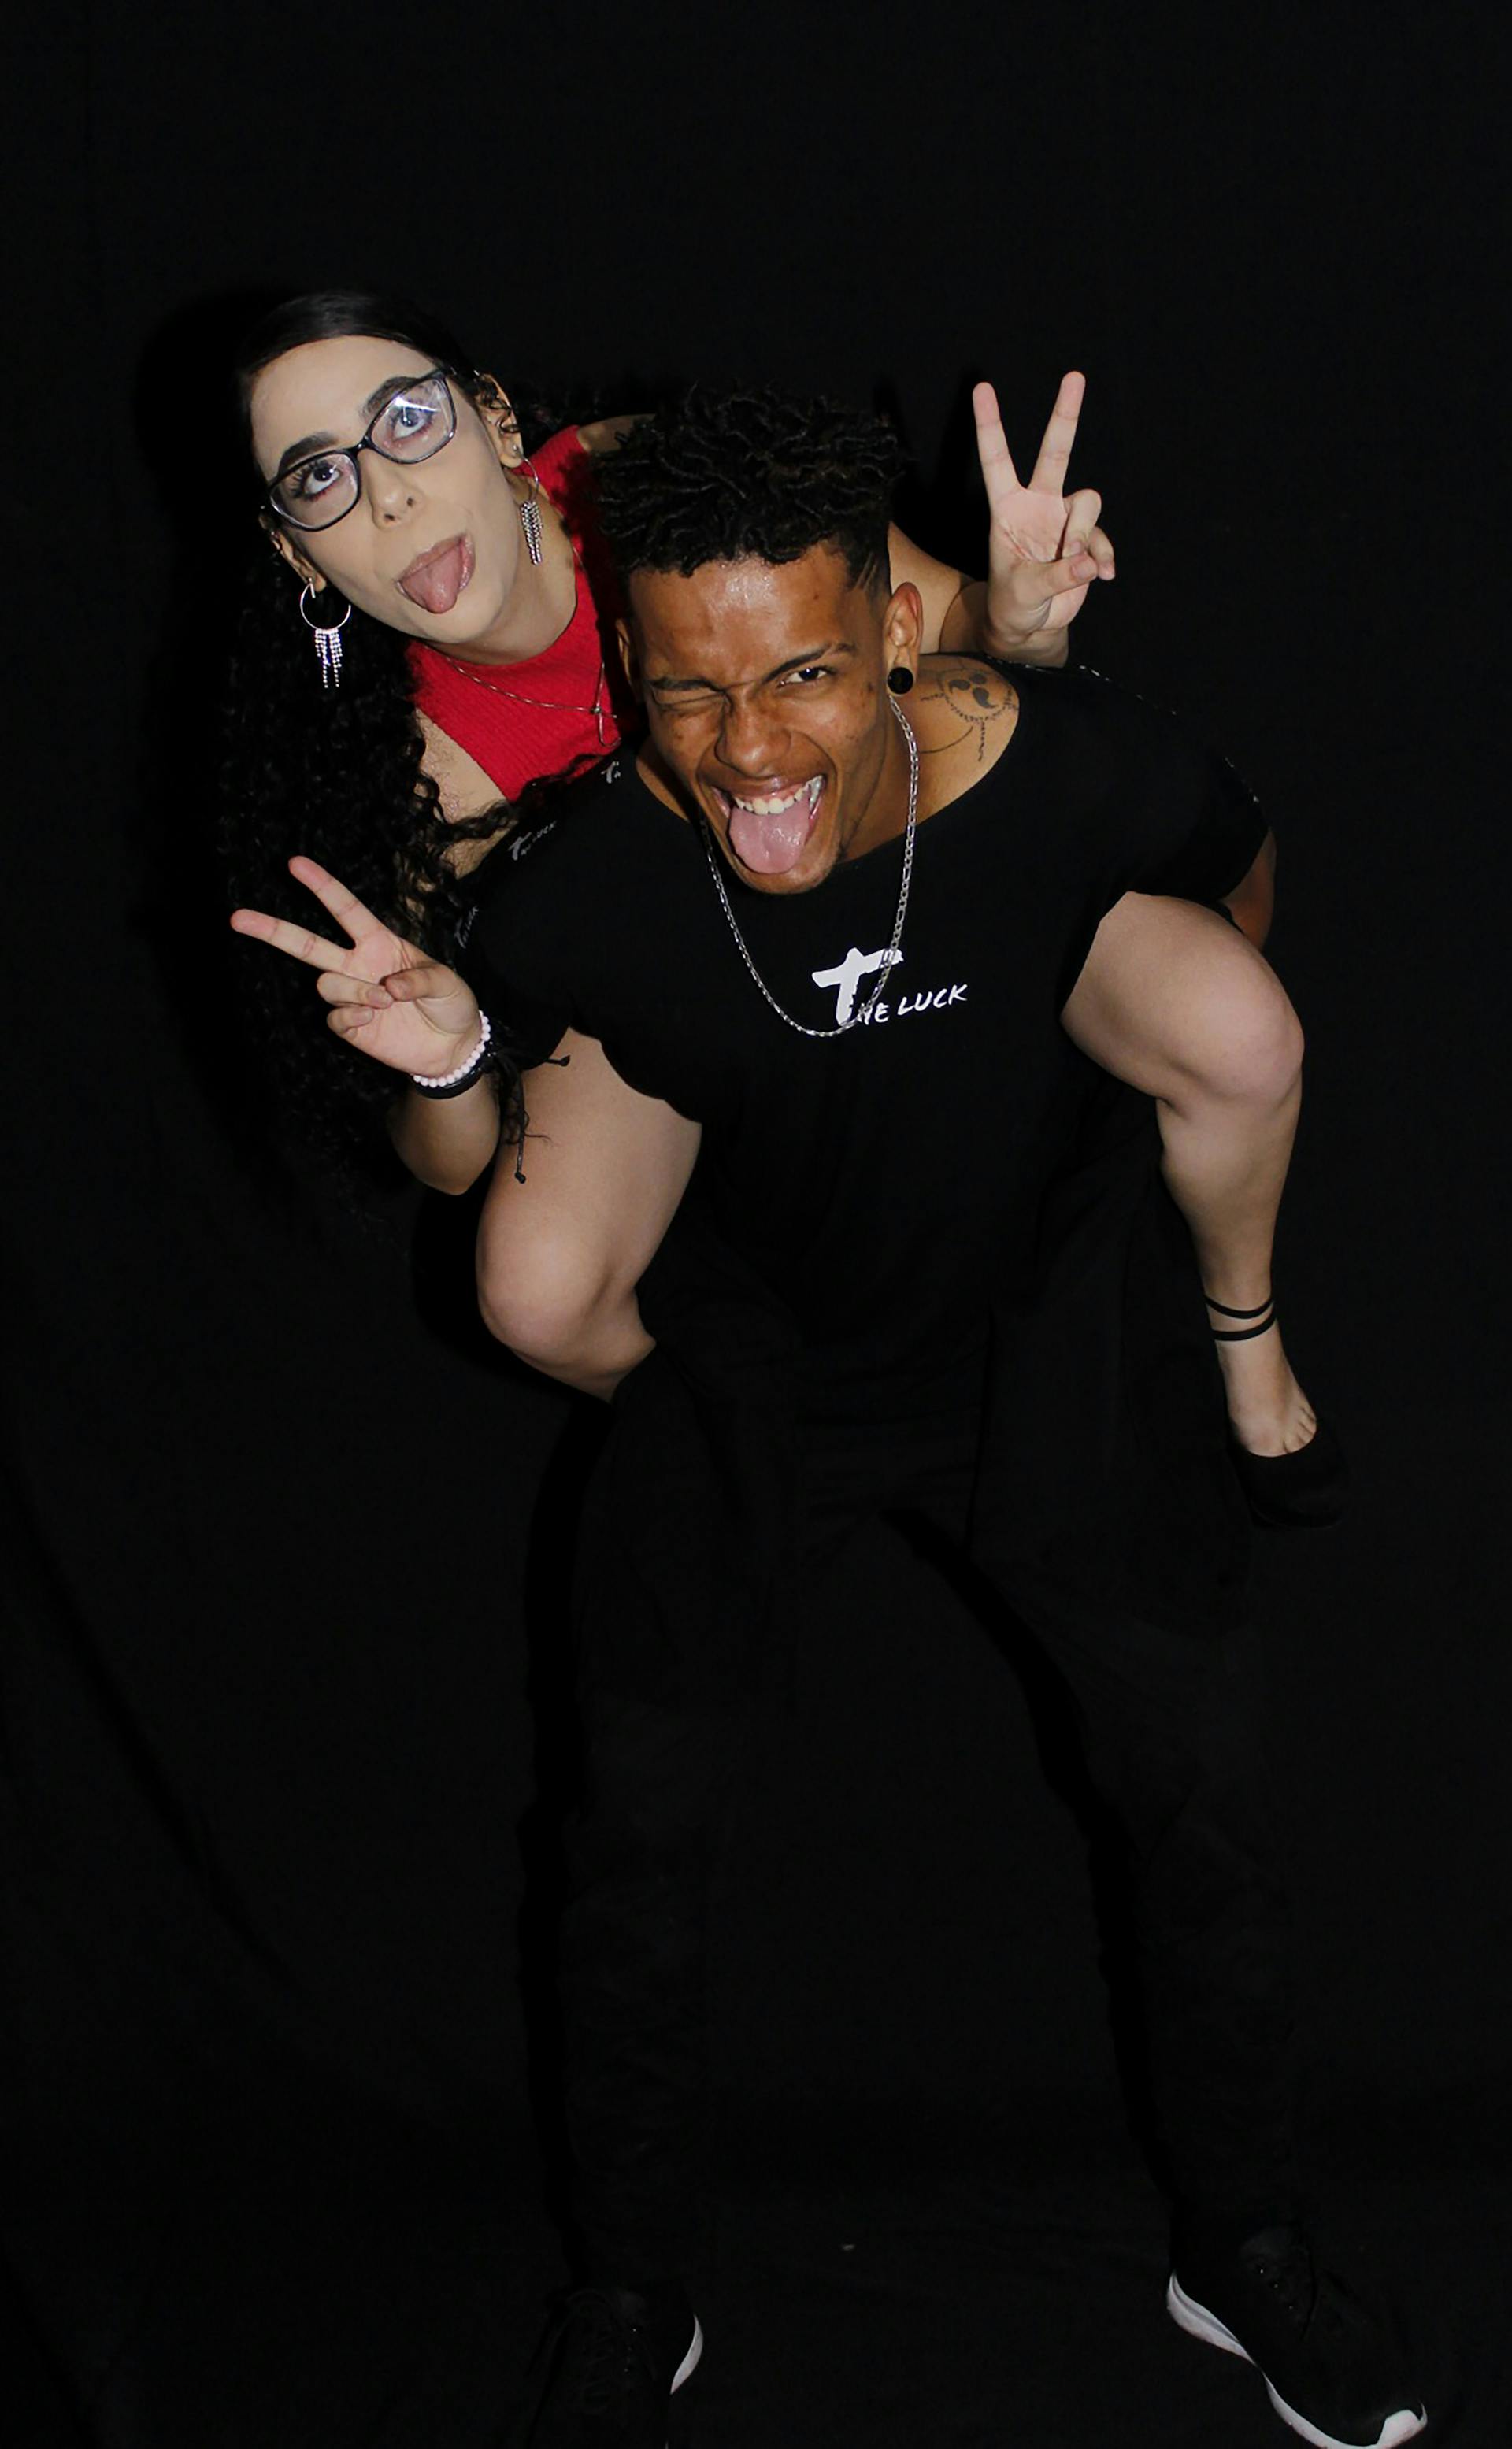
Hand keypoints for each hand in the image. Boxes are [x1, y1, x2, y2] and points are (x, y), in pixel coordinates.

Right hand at [229, 856, 483, 1081]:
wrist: (452, 1047)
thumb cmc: (452, 1004)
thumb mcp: (448, 983)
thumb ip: (421, 979)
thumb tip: (387, 987)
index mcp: (379, 941)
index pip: (345, 909)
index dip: (321, 886)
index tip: (294, 863)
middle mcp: (358, 963)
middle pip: (307, 943)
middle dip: (272, 930)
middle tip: (236, 918)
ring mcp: (352, 995)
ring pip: (325, 983)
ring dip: (352, 991)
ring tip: (384, 1003)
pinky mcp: (351, 1026)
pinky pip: (333, 1017)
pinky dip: (350, 1017)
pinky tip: (370, 1020)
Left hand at [973, 372, 1114, 651]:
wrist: (1031, 627)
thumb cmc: (1013, 605)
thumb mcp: (1025, 593)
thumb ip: (1057, 576)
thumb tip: (1089, 562)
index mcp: (1008, 509)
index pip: (997, 460)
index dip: (991, 425)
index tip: (982, 388)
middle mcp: (1039, 505)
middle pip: (1056, 452)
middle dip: (1066, 415)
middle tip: (1075, 376)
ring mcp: (1065, 520)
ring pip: (1088, 502)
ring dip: (1084, 535)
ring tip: (1075, 566)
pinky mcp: (1087, 540)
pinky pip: (1102, 538)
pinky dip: (1103, 558)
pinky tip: (1101, 577)